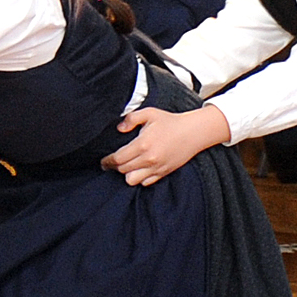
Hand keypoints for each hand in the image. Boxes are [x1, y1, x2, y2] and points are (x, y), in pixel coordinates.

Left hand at [103, 104, 228, 186]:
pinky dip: (140, 178)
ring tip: (126, 166)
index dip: (107, 161)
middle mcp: (149, 159)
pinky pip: (146, 182)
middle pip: (123, 170)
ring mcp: (157, 168)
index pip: (118, 159)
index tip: (103, 161)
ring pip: (132, 180)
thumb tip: (119, 128)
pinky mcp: (164, 172)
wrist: (193, 132)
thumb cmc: (170, 122)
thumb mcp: (149, 113)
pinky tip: (139, 169)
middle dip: (114, 167)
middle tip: (111, 163)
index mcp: (142, 144)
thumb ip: (131, 118)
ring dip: (126, 174)